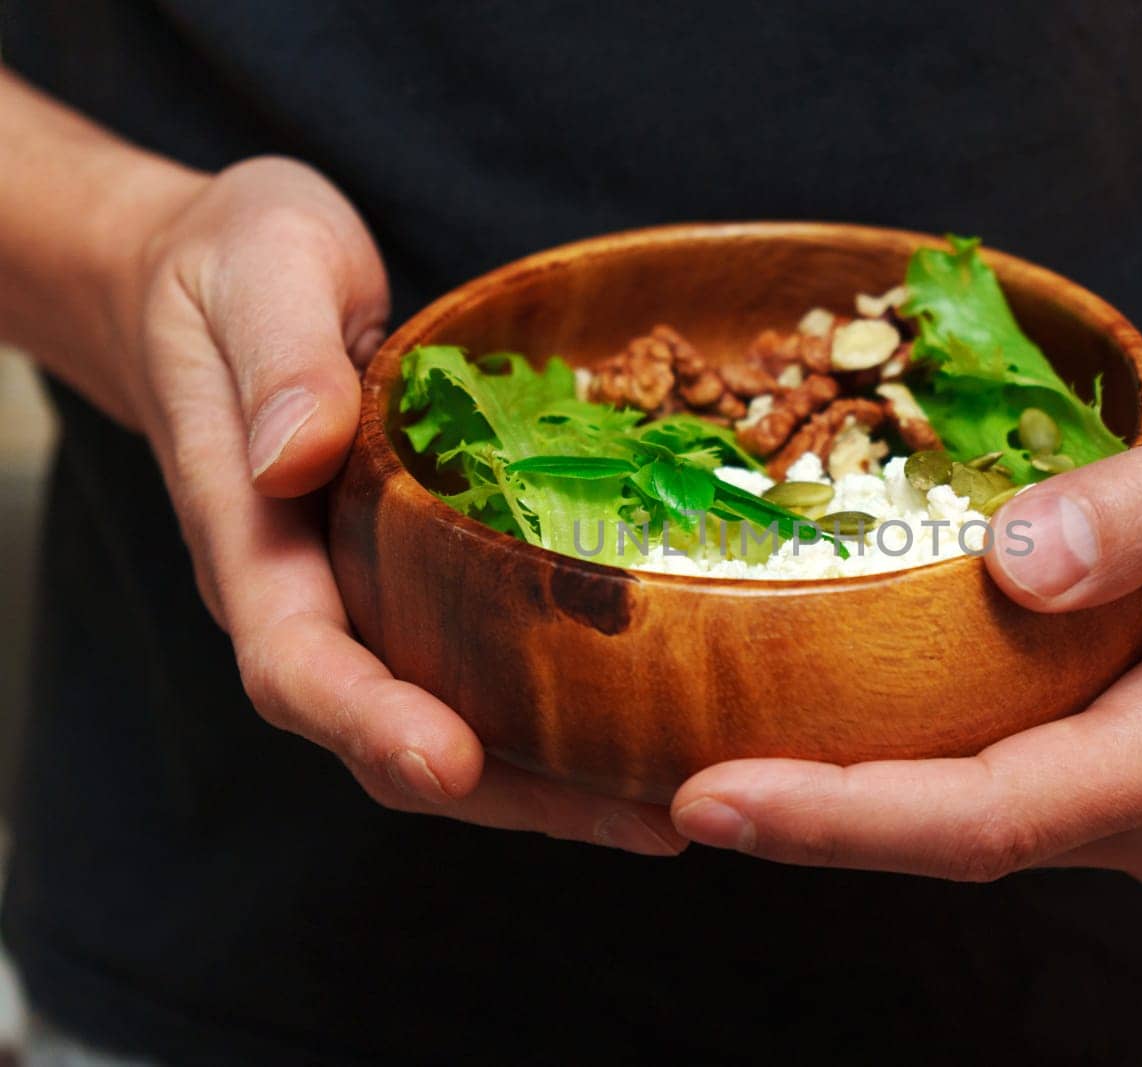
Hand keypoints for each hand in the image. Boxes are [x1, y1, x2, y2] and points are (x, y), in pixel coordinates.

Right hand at [113, 157, 682, 854]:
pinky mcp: (423, 572)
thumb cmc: (230, 267)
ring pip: (452, 714)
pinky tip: (646, 723)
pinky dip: (559, 707)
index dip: (371, 723)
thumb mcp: (254, 277)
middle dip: (513, 792)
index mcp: (252, 542)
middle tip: (641, 821)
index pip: (299, 664)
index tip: (452, 763)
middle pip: (395, 731)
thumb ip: (277, 363)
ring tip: (668, 807)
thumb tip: (296, 455)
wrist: (224, 273)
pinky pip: (485, 660)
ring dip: (555, 778)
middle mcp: (312, 594)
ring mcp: (369, 593)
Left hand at [671, 372, 1141, 899]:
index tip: (712, 803)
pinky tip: (844, 732)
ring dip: (861, 801)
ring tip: (722, 762)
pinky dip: (927, 772)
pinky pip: (1024, 792)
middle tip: (663, 786)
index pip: (995, 814)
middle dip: (818, 820)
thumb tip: (1011, 562)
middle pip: (971, 835)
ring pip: (991, 822)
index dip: (843, 818)